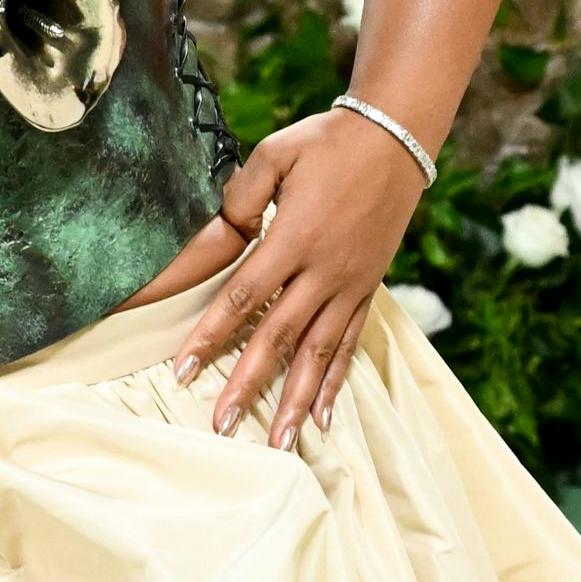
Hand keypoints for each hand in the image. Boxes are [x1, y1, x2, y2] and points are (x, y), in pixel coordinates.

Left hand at [160, 108, 425, 446]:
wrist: (397, 138)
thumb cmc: (328, 143)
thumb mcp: (276, 153)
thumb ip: (241, 195)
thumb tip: (224, 233)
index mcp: (293, 238)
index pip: (243, 297)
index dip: (211, 336)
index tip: (183, 370)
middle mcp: (323, 271)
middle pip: (278, 338)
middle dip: (248, 384)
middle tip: (223, 425)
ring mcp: (349, 285)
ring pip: (318, 354)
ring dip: (297, 401)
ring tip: (279, 442)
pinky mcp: (368, 290)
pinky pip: (349, 344)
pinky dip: (335, 382)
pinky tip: (323, 417)